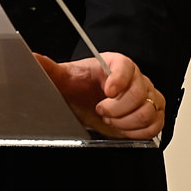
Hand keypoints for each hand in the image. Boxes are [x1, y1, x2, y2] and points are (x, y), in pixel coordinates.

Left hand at [33, 50, 164, 140]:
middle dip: (116, 109)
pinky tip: (123, 128)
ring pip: (148, 111)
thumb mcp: (65, 79)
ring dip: (126, 121)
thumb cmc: (81, 89)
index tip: (107, 91)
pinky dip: (139, 131)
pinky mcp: (152, 113)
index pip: (127, 67)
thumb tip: (34, 58)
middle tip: (101, 110)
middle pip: (139, 94)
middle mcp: (136, 78)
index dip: (120, 80)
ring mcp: (147, 96)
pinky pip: (156, 124)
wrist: (88, 104)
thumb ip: (50, 69)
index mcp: (116, 64)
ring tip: (111, 119)